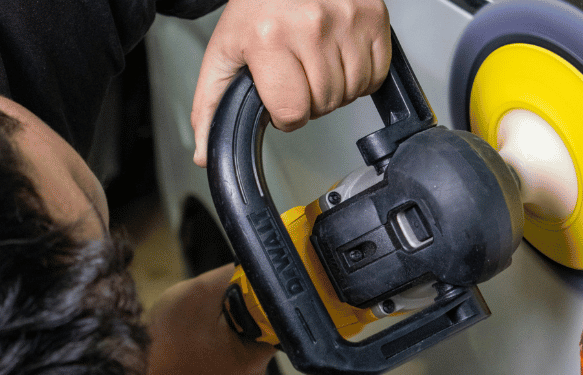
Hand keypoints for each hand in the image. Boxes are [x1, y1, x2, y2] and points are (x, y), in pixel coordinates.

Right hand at [136, 265, 275, 374]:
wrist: (140, 359)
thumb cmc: (168, 332)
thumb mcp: (205, 290)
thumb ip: (237, 274)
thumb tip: (259, 261)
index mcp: (257, 356)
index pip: (284, 315)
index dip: (273, 289)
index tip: (263, 273)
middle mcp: (256, 367)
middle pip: (270, 319)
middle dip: (252, 297)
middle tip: (231, 285)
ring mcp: (243, 367)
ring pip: (254, 323)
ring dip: (239, 306)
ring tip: (216, 300)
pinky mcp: (230, 361)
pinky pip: (241, 332)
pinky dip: (230, 318)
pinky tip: (213, 313)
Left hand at [191, 0, 390, 165]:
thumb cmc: (259, 4)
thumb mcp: (225, 51)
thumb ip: (211, 105)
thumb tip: (206, 153)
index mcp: (269, 37)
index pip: (293, 113)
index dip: (285, 114)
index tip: (280, 94)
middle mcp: (311, 26)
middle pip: (324, 106)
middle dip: (310, 99)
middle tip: (298, 71)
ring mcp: (346, 20)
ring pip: (352, 93)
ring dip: (337, 88)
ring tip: (317, 60)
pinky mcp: (372, 17)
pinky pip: (376, 74)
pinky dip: (361, 74)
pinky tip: (340, 55)